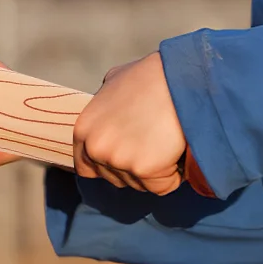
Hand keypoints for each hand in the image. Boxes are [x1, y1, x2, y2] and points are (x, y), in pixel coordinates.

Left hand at [74, 52, 186, 194]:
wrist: (178, 77)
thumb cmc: (150, 77)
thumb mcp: (114, 82)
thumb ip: (103, 105)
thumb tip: (106, 114)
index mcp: (84, 130)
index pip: (86, 167)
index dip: (108, 164)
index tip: (127, 156)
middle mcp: (96, 148)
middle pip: (114, 179)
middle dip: (133, 168)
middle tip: (152, 143)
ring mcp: (119, 160)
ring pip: (139, 184)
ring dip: (154, 171)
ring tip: (165, 141)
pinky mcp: (145, 169)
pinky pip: (162, 186)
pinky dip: (172, 175)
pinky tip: (177, 150)